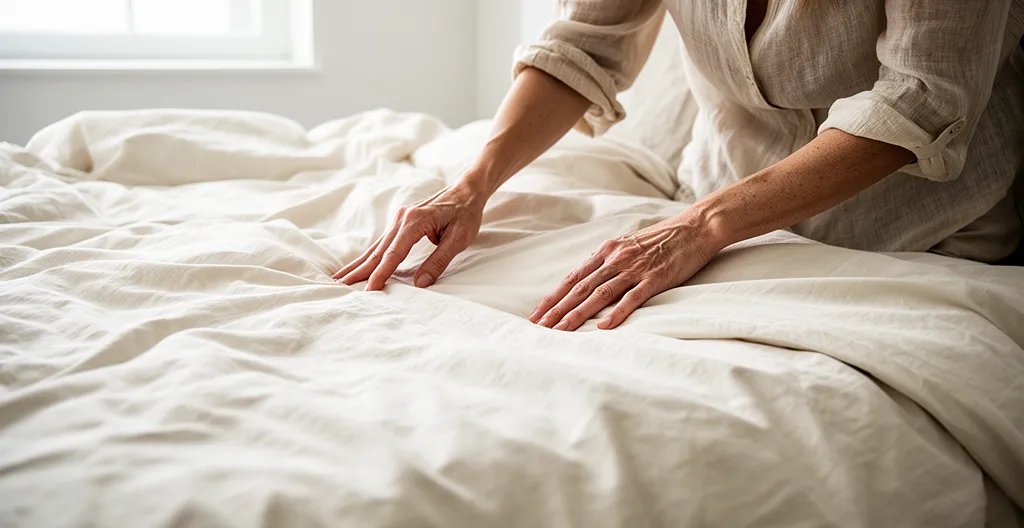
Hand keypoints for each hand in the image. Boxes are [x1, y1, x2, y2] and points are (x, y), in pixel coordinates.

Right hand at [333, 182, 484, 289]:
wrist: (466, 190)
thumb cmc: (465, 214)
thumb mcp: (459, 239)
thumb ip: (439, 261)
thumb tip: (419, 284)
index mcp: (415, 221)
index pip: (394, 253)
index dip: (381, 273)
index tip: (368, 290)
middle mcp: (402, 218)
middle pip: (378, 250)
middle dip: (359, 270)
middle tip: (340, 286)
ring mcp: (399, 218)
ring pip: (376, 246)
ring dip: (359, 263)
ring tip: (341, 277)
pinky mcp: (401, 221)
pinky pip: (382, 242)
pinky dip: (370, 255)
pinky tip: (359, 265)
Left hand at [529, 212, 724, 330]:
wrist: (694, 228)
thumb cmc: (661, 239)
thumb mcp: (627, 245)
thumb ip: (607, 262)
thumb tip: (588, 280)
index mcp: (606, 252)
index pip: (572, 278)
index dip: (553, 297)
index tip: (536, 314)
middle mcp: (615, 260)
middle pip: (580, 288)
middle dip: (557, 310)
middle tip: (539, 328)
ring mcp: (634, 269)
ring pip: (599, 295)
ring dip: (578, 314)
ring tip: (561, 331)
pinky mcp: (654, 278)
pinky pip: (632, 298)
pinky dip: (616, 313)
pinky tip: (603, 326)